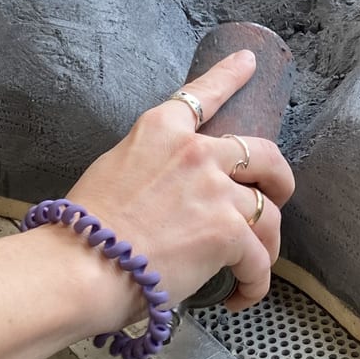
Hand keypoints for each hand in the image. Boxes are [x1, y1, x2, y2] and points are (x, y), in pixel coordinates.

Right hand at [68, 51, 292, 311]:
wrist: (80, 267)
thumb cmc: (83, 231)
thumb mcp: (113, 171)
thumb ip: (150, 167)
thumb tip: (166, 192)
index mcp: (160, 130)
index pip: (203, 94)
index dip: (231, 76)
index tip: (249, 62)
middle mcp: (195, 151)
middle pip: (264, 154)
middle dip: (279, 178)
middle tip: (276, 197)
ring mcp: (215, 189)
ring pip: (267, 213)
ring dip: (267, 243)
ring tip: (253, 266)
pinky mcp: (227, 231)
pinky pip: (259, 258)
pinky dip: (254, 282)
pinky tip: (240, 296)